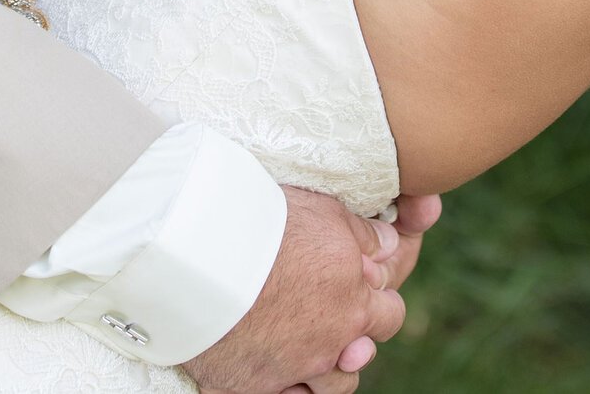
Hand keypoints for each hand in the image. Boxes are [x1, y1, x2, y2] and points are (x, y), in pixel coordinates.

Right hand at [185, 186, 408, 393]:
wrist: (199, 255)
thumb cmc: (263, 226)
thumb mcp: (324, 213)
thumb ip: (364, 235)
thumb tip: (389, 246)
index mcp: (353, 303)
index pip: (390, 313)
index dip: (374, 299)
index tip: (354, 283)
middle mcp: (329, 344)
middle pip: (362, 355)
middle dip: (354, 336)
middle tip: (326, 312)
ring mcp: (292, 370)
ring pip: (332, 388)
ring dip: (325, 370)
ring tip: (303, 345)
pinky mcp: (251, 388)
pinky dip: (286, 390)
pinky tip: (277, 371)